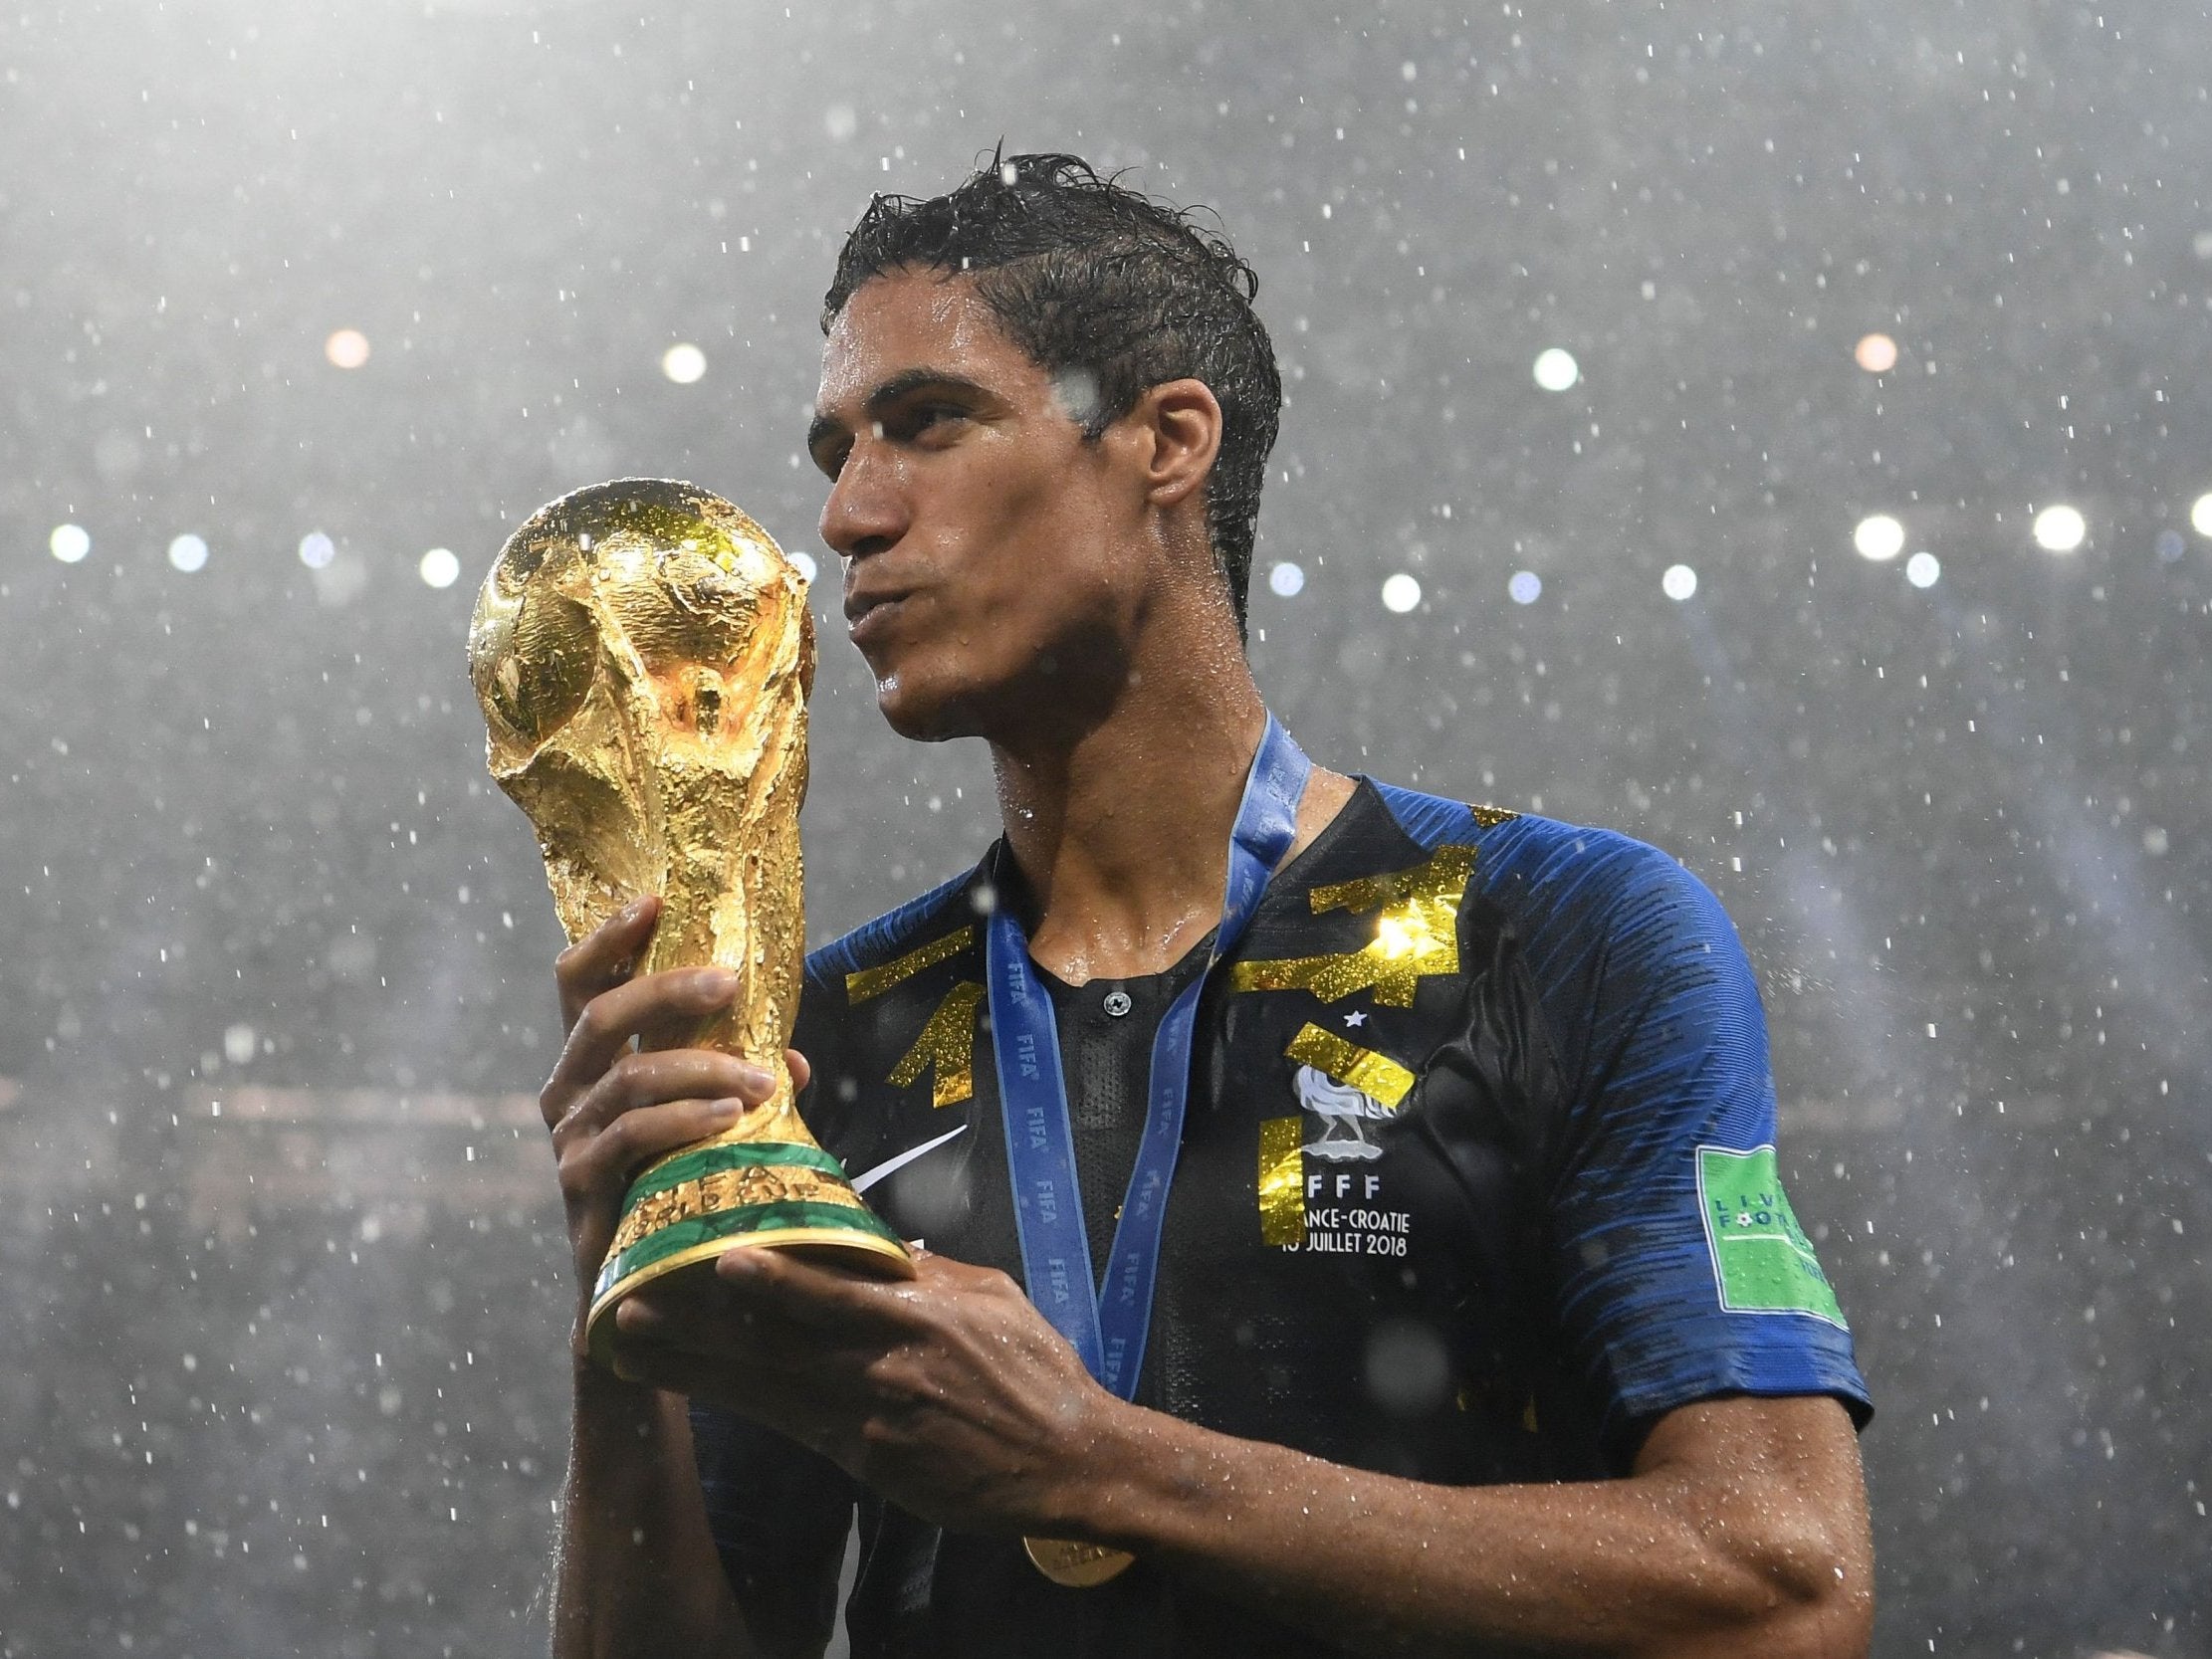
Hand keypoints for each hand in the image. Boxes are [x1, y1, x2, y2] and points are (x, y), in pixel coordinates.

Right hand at [542, 895, 808, 1353]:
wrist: (645, 1290)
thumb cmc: (678, 1189)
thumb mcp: (714, 1123)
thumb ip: (743, 1083)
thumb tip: (796, 1059)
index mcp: (591, 1062)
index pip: (579, 983)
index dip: (607, 938)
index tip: (652, 900)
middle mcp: (569, 1091)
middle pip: (600, 1015)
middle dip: (666, 990)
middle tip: (728, 981)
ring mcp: (570, 1139)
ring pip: (627, 1075)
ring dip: (701, 1067)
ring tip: (759, 1078)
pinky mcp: (583, 1187)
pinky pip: (631, 1136)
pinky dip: (684, 1119)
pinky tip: (732, 1118)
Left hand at [607, 1247, 1121, 1536]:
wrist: (1069, 1459)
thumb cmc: (1036, 1372)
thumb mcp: (992, 1297)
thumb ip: (930, 1273)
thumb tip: (880, 1247)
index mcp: (919, 1311)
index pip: (831, 1285)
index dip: (771, 1276)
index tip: (716, 1255)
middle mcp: (884, 1361)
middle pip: (777, 1338)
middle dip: (701, 1321)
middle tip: (633, 1301)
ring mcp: (871, 1414)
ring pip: (769, 1384)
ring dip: (698, 1364)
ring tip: (637, 1343)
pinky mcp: (867, 1458)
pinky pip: (792, 1424)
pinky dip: (743, 1405)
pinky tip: (701, 1393)